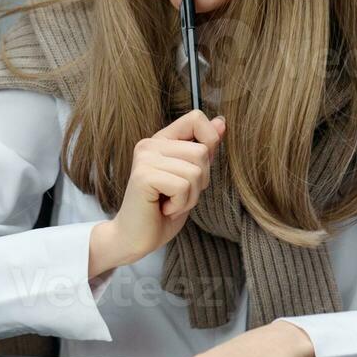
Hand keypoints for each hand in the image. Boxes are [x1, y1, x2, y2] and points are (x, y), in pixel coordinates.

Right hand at [94, 109, 225, 272]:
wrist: (135, 239)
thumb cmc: (163, 211)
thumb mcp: (191, 178)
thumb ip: (204, 150)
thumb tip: (222, 122)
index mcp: (161, 140)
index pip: (196, 118)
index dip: (209, 141)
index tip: (197, 168)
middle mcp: (150, 144)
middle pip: (202, 152)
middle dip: (200, 182)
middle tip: (177, 196)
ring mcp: (145, 158)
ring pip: (195, 171)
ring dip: (190, 197)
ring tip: (170, 203)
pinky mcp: (143, 176)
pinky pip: (183, 186)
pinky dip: (180, 205)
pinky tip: (164, 209)